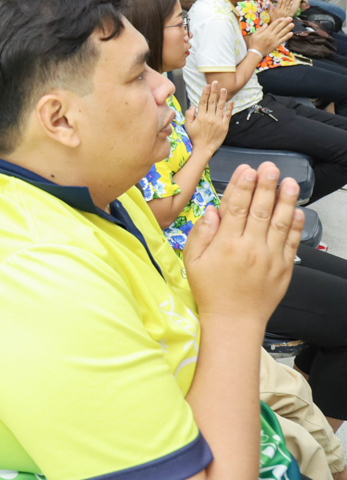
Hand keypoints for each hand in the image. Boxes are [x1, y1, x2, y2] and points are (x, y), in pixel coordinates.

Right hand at [183, 163, 302, 325]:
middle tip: (269, 167)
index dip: (242, 186)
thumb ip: (201, 234)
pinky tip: (297, 210)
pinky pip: (292, 242)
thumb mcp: (192, 261)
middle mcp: (250, 248)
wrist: (234, 321)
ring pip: (279, 223)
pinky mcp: (284, 268)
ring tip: (289, 181)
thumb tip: (212, 210)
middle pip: (259, 210)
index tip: (247, 170)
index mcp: (226, 244)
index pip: (236, 208)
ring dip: (285, 200)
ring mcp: (270, 258)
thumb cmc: (210, 290)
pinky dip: (295, 225)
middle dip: (265, 186)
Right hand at [185, 84, 231, 154]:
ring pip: (221, 106)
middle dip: (214, 91)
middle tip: (216, 82)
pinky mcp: (224, 126)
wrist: (204, 148)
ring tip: (224, 89)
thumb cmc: (195, 137)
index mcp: (200, 116)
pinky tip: (231, 102)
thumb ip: (189, 115)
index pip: (203, 101)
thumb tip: (193, 105)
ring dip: (222, 97)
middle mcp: (210, 117)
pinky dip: (230, 108)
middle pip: (212, 101)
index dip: (206, 93)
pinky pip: (228, 115)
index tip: (207, 85)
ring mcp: (218, 121)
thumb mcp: (187, 126)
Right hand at [247, 16, 294, 56]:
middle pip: (279, 27)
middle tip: (290, 18)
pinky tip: (291, 33)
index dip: (279, 21)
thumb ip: (260, 29)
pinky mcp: (277, 44)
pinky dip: (287, 36)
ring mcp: (275, 40)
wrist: (256, 53)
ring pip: (283, 33)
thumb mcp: (254, 35)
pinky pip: (283, 39)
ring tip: (292, 24)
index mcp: (266, 32)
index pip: (274, 25)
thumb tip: (266, 25)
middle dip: (285, 22)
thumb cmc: (254, 43)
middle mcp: (271, 35)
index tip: (283, 18)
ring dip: (288, 28)